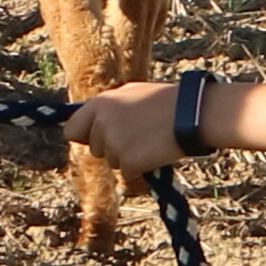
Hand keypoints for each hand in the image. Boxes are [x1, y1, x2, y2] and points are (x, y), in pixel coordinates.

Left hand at [64, 82, 181, 176]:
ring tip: (149, 140)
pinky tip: (155, 152)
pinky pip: (127, 172)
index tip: (93, 140)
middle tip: (138, 135)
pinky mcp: (128, 161)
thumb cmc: (166, 101)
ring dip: (128, 157)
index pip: (72, 130)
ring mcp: (113, 143)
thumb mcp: (131, 93)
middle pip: (95, 149)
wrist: (192, 113)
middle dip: (112, 147)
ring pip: (112, 161)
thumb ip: (108, 108)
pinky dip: (140, 168)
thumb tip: (90, 123)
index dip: (84, 137)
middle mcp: (101, 123)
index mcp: (100, 104)